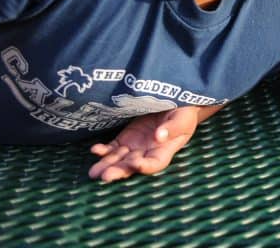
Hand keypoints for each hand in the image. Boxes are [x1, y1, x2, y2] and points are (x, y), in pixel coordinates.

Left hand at [88, 106, 202, 181]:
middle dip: (119, 170)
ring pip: (119, 159)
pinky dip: (103, 150)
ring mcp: (136, 146)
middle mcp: (148, 152)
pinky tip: (95, 150)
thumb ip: (173, 127)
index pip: (155, 163)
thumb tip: (159, 136)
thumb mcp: (183, 118)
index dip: (145, 166)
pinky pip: (113, 148)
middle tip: (106, 176)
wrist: (175, 103)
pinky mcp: (126, 138)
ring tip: (94, 172)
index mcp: (165, 149)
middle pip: (133, 165)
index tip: (135, 163)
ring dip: (107, 165)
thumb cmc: (184, 112)